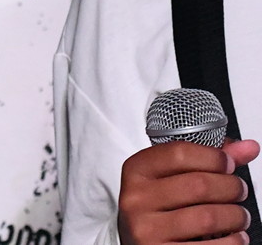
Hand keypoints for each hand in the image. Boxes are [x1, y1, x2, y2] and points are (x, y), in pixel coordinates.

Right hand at [118, 138, 258, 244]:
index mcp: (137, 172)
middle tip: (238, 191)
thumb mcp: (173, 178)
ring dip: (236, 216)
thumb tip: (248, 148)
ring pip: (208, 217)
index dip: (213, 156)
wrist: (144, 243)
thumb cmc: (162, 208)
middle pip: (199, 184)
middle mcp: (136, 199)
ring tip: (238, 215)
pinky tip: (233, 236)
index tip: (228, 163)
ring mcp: (147, 229)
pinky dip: (233, 241)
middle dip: (231, 187)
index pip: (178, 153)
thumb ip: (208, 160)